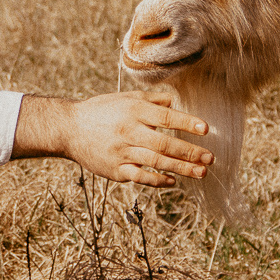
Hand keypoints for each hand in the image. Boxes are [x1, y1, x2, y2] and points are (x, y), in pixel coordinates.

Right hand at [11, 91, 211, 185]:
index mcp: (133, 110)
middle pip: (164, 144)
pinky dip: (158, 180)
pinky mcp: (115, 169)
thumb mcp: (125, 98)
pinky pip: (141, 177)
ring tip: (201, 172)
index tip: (206, 129)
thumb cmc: (102, 111)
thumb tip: (176, 103)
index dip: (186, 123)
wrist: (69, 128)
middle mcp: (128, 131)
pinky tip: (173, 181)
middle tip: (210, 158)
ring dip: (181, 168)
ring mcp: (122, 152)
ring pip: (156, 162)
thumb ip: (151, 100)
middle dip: (190, 152)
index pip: (165, 117)